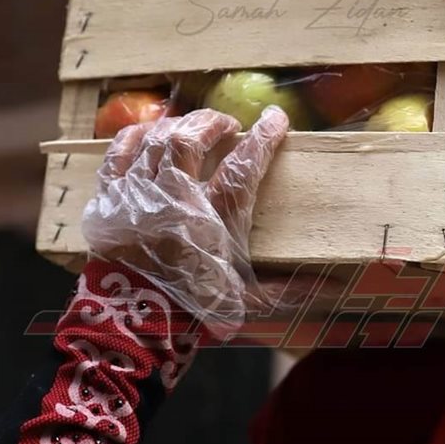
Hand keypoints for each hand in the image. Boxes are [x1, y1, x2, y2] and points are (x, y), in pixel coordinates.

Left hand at [82, 106, 288, 332]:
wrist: (133, 325)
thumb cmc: (194, 309)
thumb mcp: (247, 301)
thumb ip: (289, 288)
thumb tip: (335, 286)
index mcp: (214, 216)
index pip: (245, 163)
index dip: (264, 137)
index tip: (277, 119)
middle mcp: (175, 196)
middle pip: (190, 139)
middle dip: (211, 123)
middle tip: (227, 124)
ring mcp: (138, 194)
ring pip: (156, 140)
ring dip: (177, 126)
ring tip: (191, 126)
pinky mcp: (109, 198)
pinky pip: (119, 153)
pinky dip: (134, 137)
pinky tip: (148, 133)